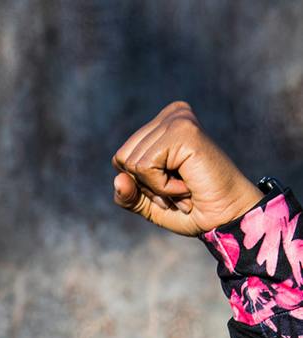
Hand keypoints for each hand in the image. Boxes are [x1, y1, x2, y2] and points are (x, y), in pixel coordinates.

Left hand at [111, 100, 262, 235]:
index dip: (139, 184)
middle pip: (122, 159)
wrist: (225, 217)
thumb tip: (118, 179)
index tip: (169, 186)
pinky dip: (162, 187)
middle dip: (145, 186)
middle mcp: (171, 114)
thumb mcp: (148, 204)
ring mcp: (178, 119)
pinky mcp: (184, 130)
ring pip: (132, 164)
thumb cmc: (192, 208)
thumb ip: (127, 194)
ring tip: (184, 186)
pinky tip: (187, 184)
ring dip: (156, 188)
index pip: (120, 159)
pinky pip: (145, 167)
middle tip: (177, 188)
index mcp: (162, 125)